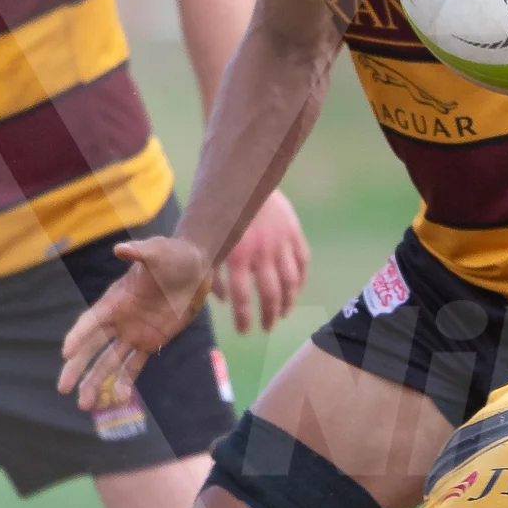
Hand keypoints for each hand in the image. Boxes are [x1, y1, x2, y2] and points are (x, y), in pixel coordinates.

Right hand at [59, 234, 212, 409]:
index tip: (66, 353)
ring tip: (85, 405)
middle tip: (62, 388)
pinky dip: (127, 382)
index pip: (91, 321)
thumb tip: (121, 249)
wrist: (192, 268)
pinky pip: (135, 365)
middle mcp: (118, 319)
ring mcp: (132, 332)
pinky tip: (120, 400)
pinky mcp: (150, 341)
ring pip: (109, 361)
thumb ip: (139, 253)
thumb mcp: (157, 252)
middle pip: (92, 347)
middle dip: (77, 367)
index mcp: (114, 300)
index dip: (78, 336)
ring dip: (97, 382)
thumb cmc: (172, 255)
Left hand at [212, 191, 308, 335]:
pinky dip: (300, 281)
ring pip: (290, 282)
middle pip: (269, 294)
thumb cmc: (217, 210)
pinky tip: (294, 292)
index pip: (241, 297)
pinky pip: (302, 263)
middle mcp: (261, 251)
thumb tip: (220, 300)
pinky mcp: (294, 233)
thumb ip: (208, 269)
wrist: (242, 176)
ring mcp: (281, 242)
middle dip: (268, 315)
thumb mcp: (205, 239)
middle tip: (266, 327)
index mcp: (236, 254)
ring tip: (282, 314)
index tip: (245, 331)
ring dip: (287, 302)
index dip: (244, 318)